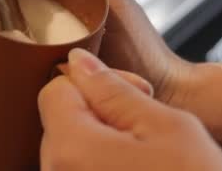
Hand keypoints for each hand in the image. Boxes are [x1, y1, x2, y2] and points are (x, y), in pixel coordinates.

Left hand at [39, 49, 221, 170]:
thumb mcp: (167, 127)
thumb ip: (113, 90)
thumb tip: (79, 62)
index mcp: (70, 149)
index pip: (54, 90)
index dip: (94, 82)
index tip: (134, 90)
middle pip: (60, 119)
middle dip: (99, 110)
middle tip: (146, 119)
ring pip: (70, 146)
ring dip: (102, 137)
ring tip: (146, 150)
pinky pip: (77, 168)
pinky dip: (102, 161)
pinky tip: (136, 167)